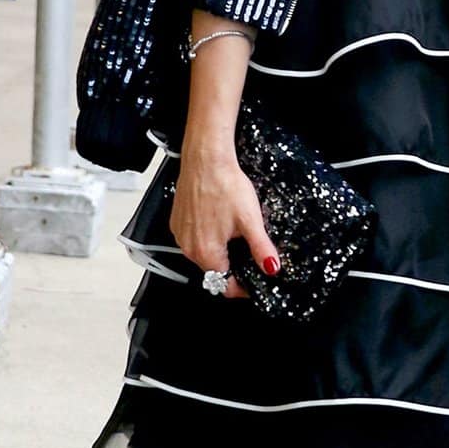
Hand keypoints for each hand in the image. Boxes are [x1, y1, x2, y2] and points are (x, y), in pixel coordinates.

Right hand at [170, 141, 279, 298]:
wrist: (206, 160)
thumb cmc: (224, 185)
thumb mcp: (251, 220)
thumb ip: (261, 249)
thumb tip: (271, 267)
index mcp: (207, 252)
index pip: (224, 286)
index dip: (242, 287)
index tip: (253, 282)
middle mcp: (189, 248)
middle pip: (213, 271)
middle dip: (233, 266)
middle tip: (249, 250)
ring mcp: (180, 236)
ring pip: (203, 255)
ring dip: (219, 251)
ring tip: (233, 231)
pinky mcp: (177, 223)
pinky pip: (193, 240)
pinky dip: (206, 237)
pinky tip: (218, 220)